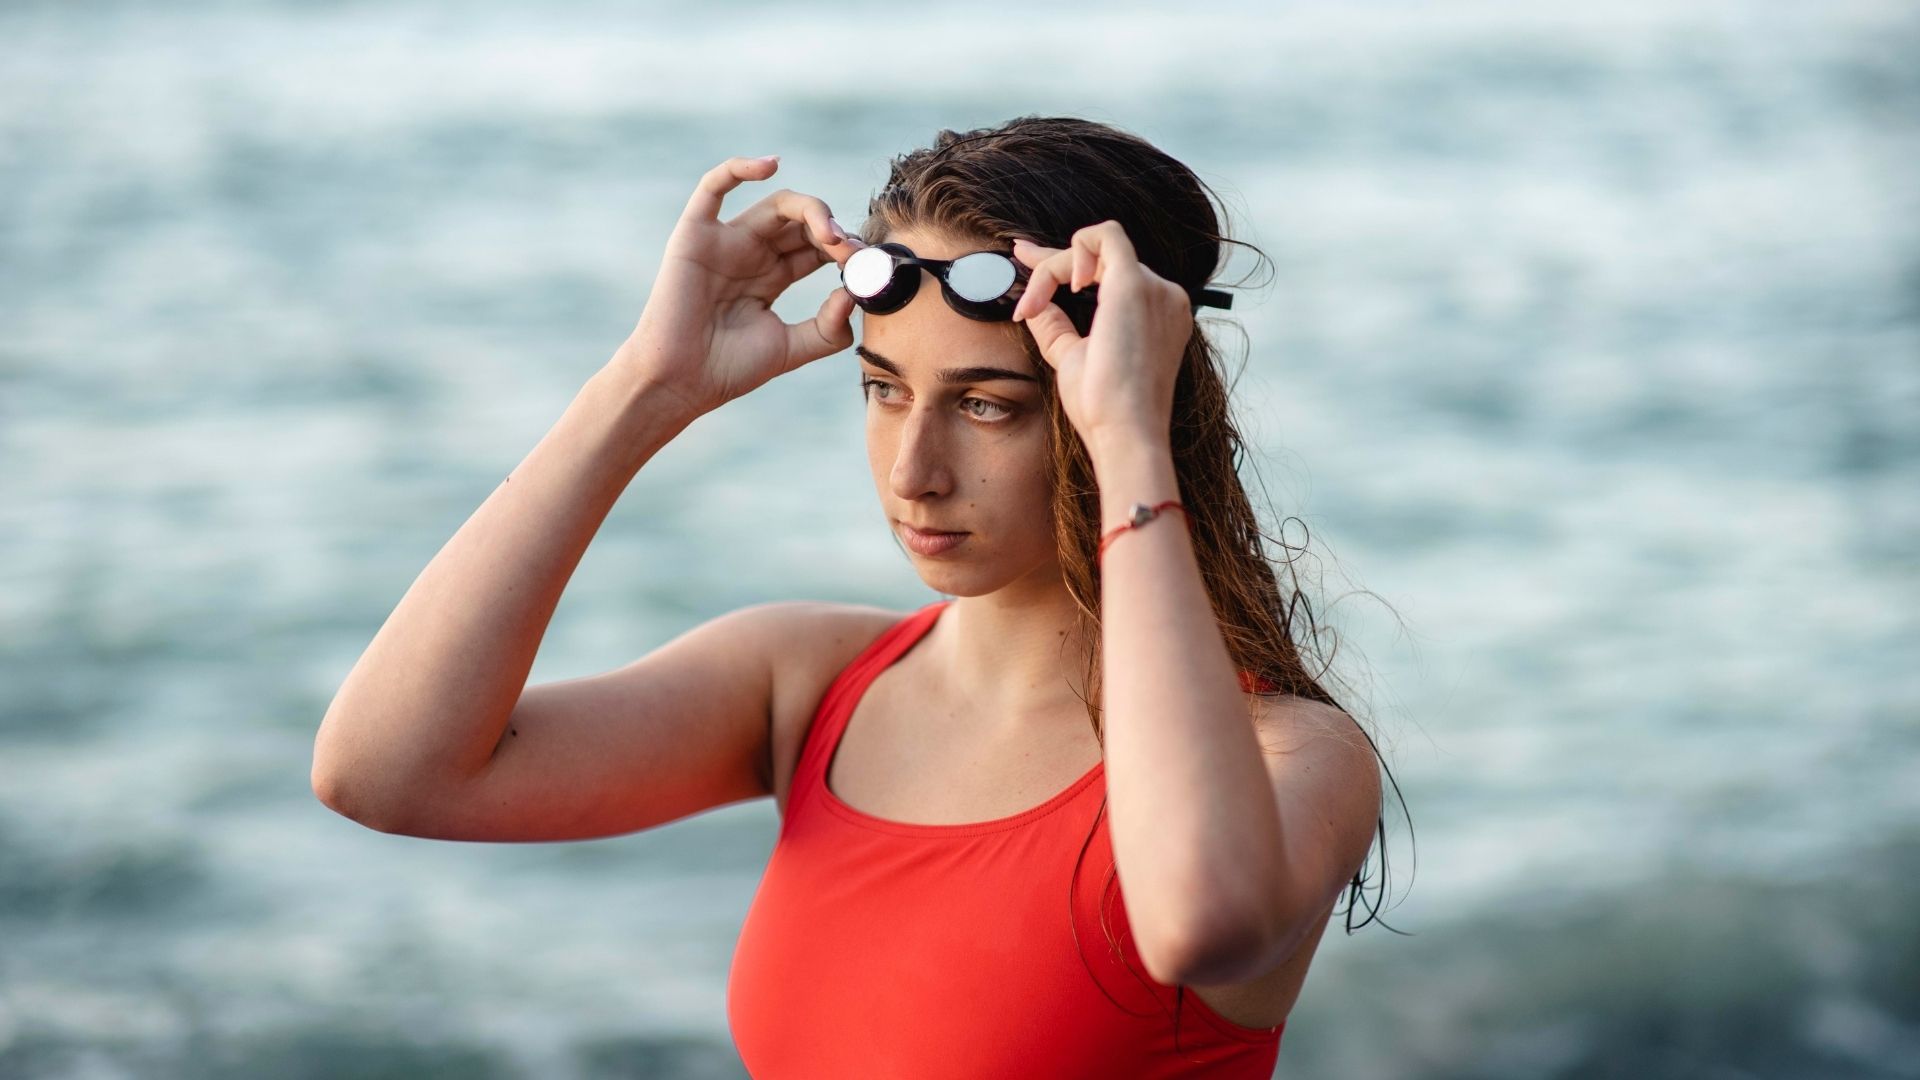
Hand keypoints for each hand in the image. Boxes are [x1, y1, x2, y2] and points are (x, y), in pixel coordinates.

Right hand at [616, 155, 866, 419]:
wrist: (680, 383)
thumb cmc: (728, 369)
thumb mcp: (791, 349)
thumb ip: (827, 328)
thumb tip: (853, 295)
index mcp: (773, 275)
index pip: (817, 248)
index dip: (845, 251)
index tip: (866, 268)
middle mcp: (752, 252)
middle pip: (803, 223)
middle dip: (833, 233)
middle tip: (851, 253)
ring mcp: (725, 241)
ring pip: (775, 205)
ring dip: (809, 210)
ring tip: (829, 233)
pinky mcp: (695, 234)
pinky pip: (713, 187)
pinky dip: (739, 168)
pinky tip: (770, 165)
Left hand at [1009, 222, 1193, 452]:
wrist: (1124, 432)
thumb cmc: (1105, 408)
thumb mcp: (1074, 357)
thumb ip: (1058, 327)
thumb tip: (1035, 305)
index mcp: (1158, 315)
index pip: (1111, 273)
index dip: (1067, 263)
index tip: (1028, 259)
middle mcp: (1164, 296)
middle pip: (1103, 257)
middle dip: (1053, 263)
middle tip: (1018, 265)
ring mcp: (1155, 288)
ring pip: (1097, 247)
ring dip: (1054, 269)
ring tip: (1032, 306)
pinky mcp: (1135, 284)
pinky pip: (1101, 237)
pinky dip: (1068, 253)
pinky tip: (1051, 286)